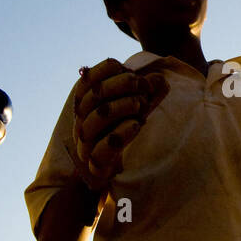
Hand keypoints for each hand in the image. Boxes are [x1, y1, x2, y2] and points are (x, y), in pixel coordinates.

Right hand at [73, 59, 168, 192]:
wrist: (114, 169)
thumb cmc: (124, 130)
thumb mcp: (138, 108)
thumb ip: (148, 93)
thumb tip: (159, 80)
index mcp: (85, 104)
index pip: (87, 80)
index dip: (107, 71)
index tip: (132, 71)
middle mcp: (81, 121)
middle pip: (92, 97)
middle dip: (119, 85)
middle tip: (143, 85)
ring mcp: (85, 143)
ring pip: (93, 121)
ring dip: (120, 107)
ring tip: (141, 104)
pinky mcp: (95, 164)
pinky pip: (101, 150)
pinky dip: (119, 134)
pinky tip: (136, 125)